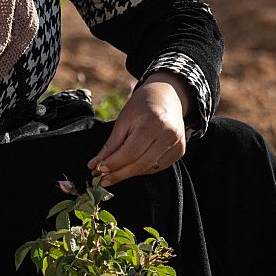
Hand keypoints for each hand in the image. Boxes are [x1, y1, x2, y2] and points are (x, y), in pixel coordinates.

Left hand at [88, 72, 190, 186]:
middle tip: (102, 179)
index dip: (114, 164)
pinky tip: (130, 167)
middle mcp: (168, 135)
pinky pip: (157, 168)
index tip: (98, 170)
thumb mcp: (123, 120)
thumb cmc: (142, 106)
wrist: (167, 96)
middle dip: (119, 174)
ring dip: (129, 173)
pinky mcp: (180, 151)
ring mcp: (177, 144)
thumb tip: (95, 165)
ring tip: (113, 173)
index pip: (131, 152)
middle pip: (140, 164)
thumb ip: (111, 145)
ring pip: (149, 169)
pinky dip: (141, 170)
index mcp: (153, 123)